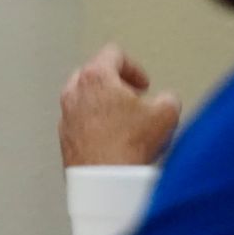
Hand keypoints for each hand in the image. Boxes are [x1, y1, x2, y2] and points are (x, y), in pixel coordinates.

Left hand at [58, 44, 179, 166]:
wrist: (106, 180)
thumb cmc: (128, 146)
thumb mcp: (167, 114)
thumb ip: (168, 98)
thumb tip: (167, 102)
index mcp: (95, 77)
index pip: (113, 54)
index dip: (134, 67)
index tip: (143, 84)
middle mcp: (74, 92)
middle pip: (94, 74)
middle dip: (116, 83)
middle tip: (133, 98)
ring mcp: (66, 115)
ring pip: (84, 99)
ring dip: (104, 104)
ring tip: (125, 121)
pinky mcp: (64, 138)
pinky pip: (79, 122)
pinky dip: (94, 124)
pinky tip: (114, 140)